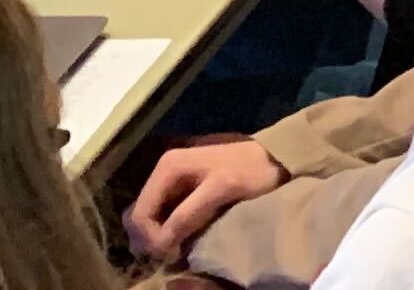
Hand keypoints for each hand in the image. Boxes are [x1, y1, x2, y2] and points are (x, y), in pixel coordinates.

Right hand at [126, 137, 286, 260]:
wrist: (275, 155)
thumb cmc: (251, 170)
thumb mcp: (221, 190)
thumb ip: (188, 214)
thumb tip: (161, 244)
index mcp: (168, 167)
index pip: (140, 214)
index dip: (152, 240)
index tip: (174, 256)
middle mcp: (163, 170)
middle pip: (138, 215)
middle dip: (150, 240)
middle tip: (172, 257)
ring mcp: (171, 179)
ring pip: (148, 216)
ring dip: (157, 237)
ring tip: (175, 251)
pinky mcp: (180, 188)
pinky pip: (162, 214)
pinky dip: (166, 230)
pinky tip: (181, 239)